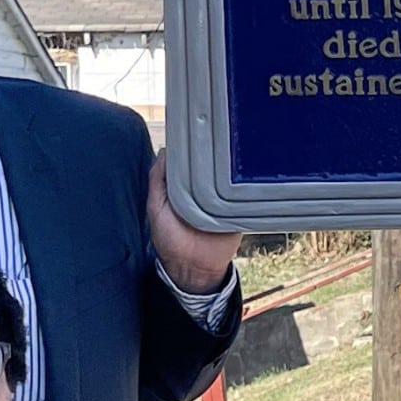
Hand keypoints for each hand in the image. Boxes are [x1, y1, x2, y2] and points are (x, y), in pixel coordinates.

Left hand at [148, 153, 241, 296]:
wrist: (194, 267)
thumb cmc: (170, 240)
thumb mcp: (156, 207)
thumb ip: (157, 181)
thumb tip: (165, 151)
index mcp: (183, 186)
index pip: (191, 160)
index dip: (193, 146)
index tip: (197, 132)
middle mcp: (203, 190)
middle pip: (212, 165)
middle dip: (215, 154)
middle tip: (219, 141)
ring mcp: (222, 199)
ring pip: (229, 177)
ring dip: (232, 169)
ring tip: (233, 157)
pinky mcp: (237, 210)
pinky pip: (243, 195)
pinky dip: (245, 188)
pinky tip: (244, 178)